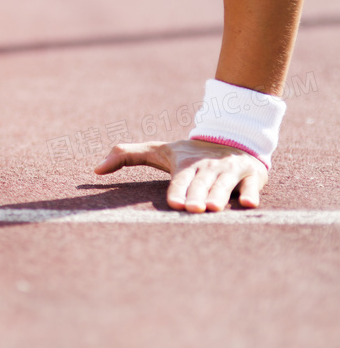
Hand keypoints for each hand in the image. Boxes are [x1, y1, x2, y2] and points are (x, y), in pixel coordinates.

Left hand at [94, 139, 267, 212]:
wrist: (231, 138)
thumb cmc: (188, 154)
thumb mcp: (158, 151)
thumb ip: (127, 156)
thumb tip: (94, 169)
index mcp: (186, 162)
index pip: (180, 178)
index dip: (177, 190)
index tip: (174, 203)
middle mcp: (208, 166)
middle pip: (202, 183)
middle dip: (197, 195)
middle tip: (192, 209)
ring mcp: (231, 170)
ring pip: (225, 185)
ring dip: (220, 195)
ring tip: (213, 208)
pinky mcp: (253, 175)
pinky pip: (253, 185)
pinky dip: (252, 193)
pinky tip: (249, 203)